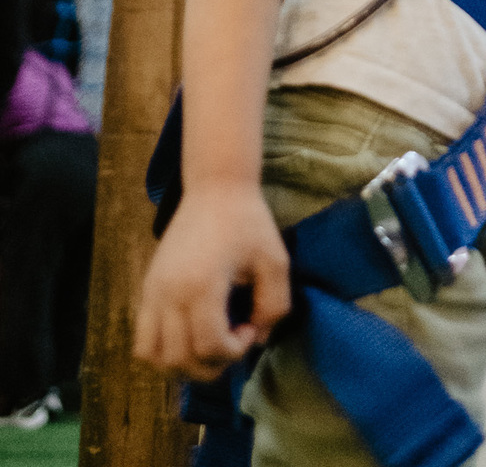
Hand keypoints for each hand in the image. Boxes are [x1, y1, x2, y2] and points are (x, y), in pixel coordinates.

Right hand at [135, 183, 290, 380]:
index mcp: (202, 285)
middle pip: (180, 359)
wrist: (215, 188)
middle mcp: (170, 293)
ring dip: (183, 365)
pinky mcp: (147, 289)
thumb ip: (274, 306)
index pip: (209, 346)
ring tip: (208, 344)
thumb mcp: (275, 261)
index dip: (235, 351)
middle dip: (212, 364)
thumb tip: (259, 339)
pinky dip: (161, 352)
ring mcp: (153, 292)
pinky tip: (188, 336)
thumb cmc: (248, 222)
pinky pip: (142, 341)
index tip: (250, 328)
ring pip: (155, 358)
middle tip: (232, 340)